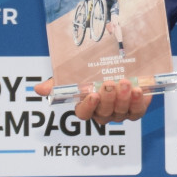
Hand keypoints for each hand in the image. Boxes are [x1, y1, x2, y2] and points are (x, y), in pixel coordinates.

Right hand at [33, 76, 150, 122]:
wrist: (125, 62)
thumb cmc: (96, 72)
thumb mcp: (78, 73)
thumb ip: (59, 82)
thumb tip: (38, 89)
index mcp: (87, 105)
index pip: (83, 114)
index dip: (88, 106)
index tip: (91, 94)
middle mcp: (103, 112)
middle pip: (103, 113)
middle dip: (108, 99)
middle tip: (110, 83)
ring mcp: (120, 113)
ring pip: (120, 113)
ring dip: (123, 99)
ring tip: (126, 83)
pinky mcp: (136, 109)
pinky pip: (137, 112)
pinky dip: (138, 103)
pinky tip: (138, 91)